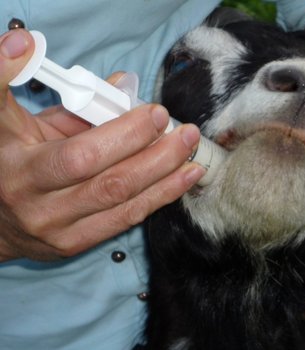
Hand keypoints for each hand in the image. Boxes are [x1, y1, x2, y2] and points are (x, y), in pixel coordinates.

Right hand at [0, 29, 205, 261]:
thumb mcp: (20, 120)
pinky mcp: (73, 245)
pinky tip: (183, 178)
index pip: (80, 154)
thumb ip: (69, 100)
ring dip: (166, 176)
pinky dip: (160, 197)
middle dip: (155, 153)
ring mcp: (57, 230)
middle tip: (184, 130)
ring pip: (123, 202)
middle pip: (109, 181)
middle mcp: (37, 204)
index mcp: (21, 166)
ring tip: (192, 152)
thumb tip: (122, 84)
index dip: (123, 134)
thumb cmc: (9, 156)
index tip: (155, 112)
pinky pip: (125, 220)